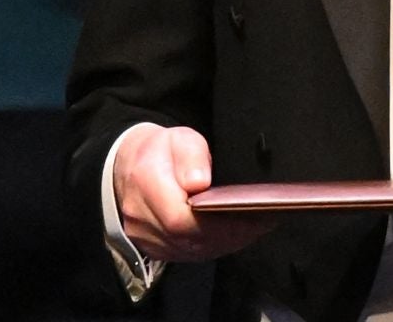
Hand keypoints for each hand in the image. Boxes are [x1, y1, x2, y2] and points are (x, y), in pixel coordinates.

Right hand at [112, 125, 273, 261]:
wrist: (129, 165)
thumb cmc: (159, 150)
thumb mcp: (179, 138)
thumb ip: (191, 156)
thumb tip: (198, 183)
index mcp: (145, 183)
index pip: (180, 219)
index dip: (218, 223)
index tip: (250, 215)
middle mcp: (140, 216)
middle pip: (190, 239)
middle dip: (230, 234)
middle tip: (263, 222)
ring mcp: (144, 236)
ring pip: (190, 250)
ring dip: (225, 242)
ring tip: (255, 227)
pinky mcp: (152, 247)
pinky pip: (186, 253)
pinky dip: (213, 246)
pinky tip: (234, 235)